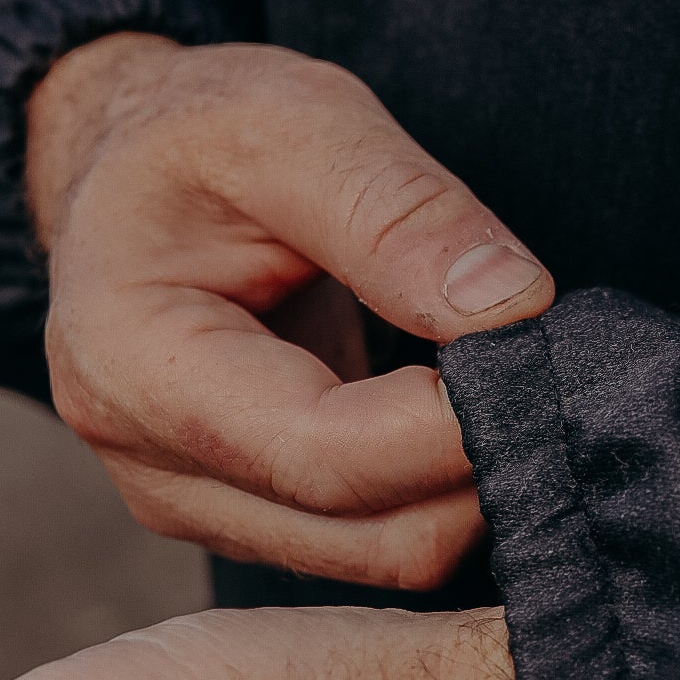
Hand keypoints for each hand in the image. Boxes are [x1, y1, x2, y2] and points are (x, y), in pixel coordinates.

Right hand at [26, 34, 554, 586]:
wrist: (127, 170)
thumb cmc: (195, 136)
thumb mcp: (293, 123)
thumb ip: (400, 213)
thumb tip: (512, 307)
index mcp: (137, 368)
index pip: (325, 457)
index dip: (455, 429)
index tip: (543, 360)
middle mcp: (160, 470)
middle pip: (372, 537)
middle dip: (481, 467)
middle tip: (552, 372)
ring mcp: (206, 509)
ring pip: (389, 557)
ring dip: (471, 486)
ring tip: (509, 382)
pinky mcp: (254, 520)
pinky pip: (380, 543)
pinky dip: (443, 491)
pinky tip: (465, 412)